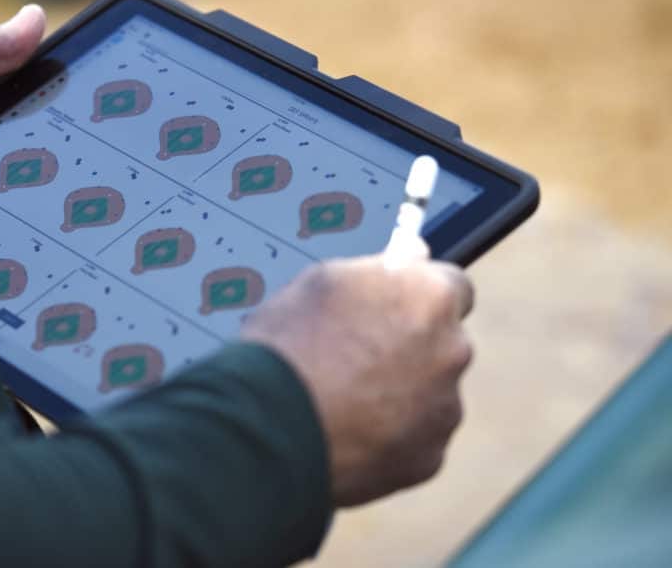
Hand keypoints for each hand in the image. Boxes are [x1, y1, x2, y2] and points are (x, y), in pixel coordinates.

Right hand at [241, 246, 473, 506]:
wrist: (267, 426)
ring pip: (430, 395)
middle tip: (357, 356)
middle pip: (443, 344)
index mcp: (430, 298)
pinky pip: (415, 440)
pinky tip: (348, 430)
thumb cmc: (288, 346)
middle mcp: (451, 352)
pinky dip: (390, 436)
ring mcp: (443, 410)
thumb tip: (407, 259)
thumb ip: (377, 270)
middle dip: (411, 348)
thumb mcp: (322, 282)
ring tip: (343, 399)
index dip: (417, 296)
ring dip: (400, 394)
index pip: (451, 286)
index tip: (395, 304)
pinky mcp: (427, 459)